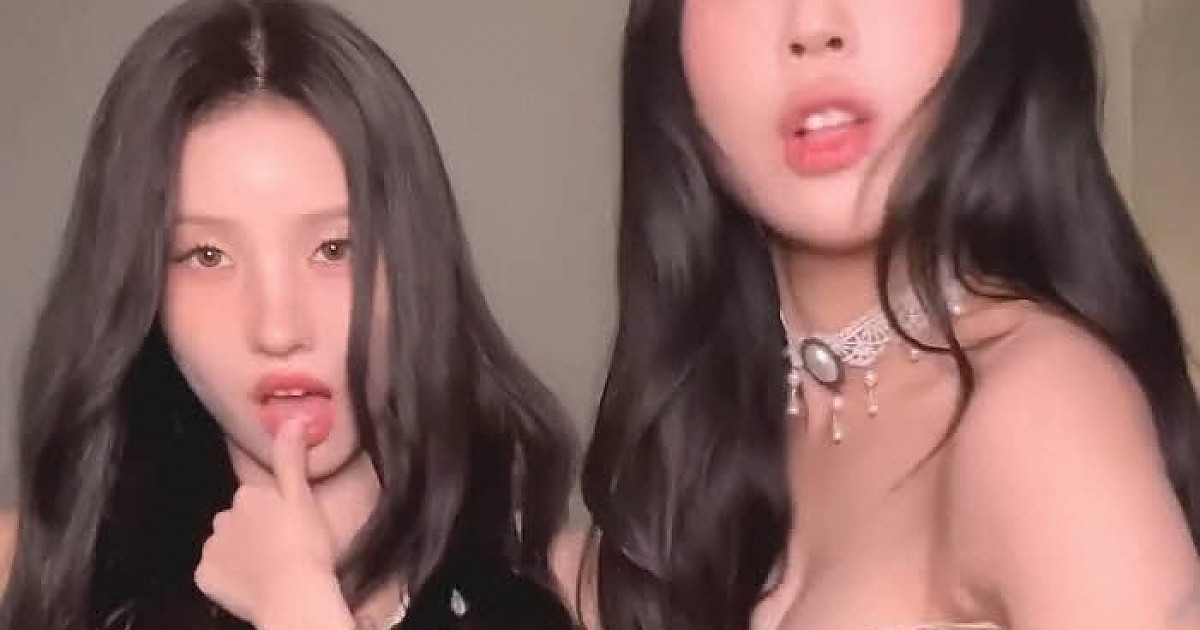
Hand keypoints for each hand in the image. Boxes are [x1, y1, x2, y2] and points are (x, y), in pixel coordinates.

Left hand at [194, 417, 352, 628]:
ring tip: (268, 568)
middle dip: (252, 531)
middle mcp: (223, 517)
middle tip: (281, 548)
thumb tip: (292, 419)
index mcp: (248, 495)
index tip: (290, 527)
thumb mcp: (303, 496)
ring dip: (240, 553)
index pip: (255, 498)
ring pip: (225, 546)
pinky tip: (250, 585)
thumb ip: (291, 458)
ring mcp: (211, 548)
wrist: (291, 594)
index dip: (273, 513)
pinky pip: (214, 574)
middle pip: (237, 521)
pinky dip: (228, 578)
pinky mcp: (203, 576)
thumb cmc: (305, 544)